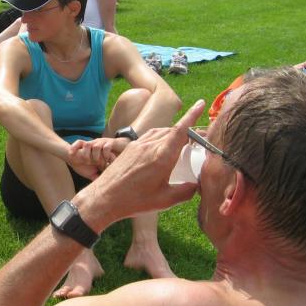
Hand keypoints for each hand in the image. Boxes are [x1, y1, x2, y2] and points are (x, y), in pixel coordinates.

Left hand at [77, 100, 205, 227]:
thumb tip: (197, 185)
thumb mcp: (165, 200)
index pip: (181, 130)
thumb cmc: (134, 201)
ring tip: (181, 144)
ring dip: (173, 134)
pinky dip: (160, 137)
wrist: (104, 198)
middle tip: (198, 139)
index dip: (192, 116)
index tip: (201, 104)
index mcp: (162, 156)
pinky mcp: (129, 148)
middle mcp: (150, 146)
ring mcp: (138, 145)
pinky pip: (149, 136)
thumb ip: (185, 192)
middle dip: (187, 131)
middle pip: (173, 131)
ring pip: (160, 132)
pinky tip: (161, 148)